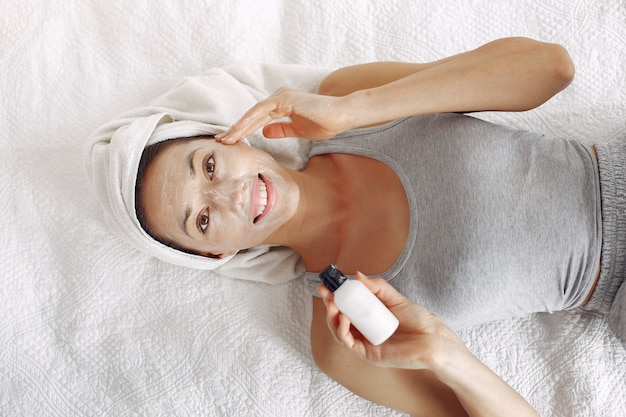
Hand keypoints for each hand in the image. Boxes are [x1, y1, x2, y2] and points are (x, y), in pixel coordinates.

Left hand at [215, 87, 348, 143]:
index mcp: (282, 105)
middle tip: (221, 141)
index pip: (257, 119)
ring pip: (254, 113)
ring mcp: (281, 97)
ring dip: (239, 127)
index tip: (231, 142)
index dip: (244, 131)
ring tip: (226, 139)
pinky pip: (262, 111)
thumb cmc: (325, 122)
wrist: (341, 116)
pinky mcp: (285, 99)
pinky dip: (249, 121)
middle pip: (252, 116)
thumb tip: (264, 133)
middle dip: (236, 129)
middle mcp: (279, 98)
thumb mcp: (298, 130)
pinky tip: (239, 131)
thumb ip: (281, 129)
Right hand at [317, 272, 463, 370]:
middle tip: (326, 294)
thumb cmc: (418, 320)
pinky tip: (343, 319)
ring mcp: (365, 342)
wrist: (432, 339)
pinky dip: (342, 331)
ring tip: (333, 306)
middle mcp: (364, 329)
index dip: (334, 296)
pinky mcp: (368, 353)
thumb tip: (357, 275)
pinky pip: (348, 343)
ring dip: (332, 318)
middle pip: (339, 318)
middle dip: (330, 305)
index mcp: (369, 316)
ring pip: (340, 331)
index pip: (346, 306)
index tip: (326, 286)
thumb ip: (376, 286)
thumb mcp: (394, 298)